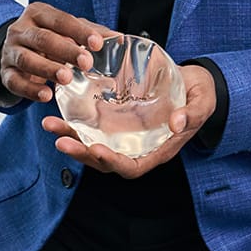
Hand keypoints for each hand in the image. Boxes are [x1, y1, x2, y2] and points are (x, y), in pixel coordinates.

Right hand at [1, 2, 114, 102]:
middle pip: (42, 38)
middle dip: (65, 50)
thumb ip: (90, 33)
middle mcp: (20, 29)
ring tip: (67, 78)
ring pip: (26, 59)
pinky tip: (46, 95)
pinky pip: (15, 81)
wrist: (15, 50)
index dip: (79, 31)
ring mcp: (10, 51)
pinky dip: (30, 89)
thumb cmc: (49, 39)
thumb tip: (118, 39)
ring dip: (47, 69)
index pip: (60, 20)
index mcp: (38, 14)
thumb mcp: (67, 31)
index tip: (97, 44)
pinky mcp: (5, 72)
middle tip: (86, 63)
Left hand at [41, 63, 217, 177]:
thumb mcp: (202, 103)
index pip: (132, 167)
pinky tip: (58, 109)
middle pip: (104, 159)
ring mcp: (124, 134)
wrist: (192, 83)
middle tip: (59, 140)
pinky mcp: (115, 118)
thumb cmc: (199, 96)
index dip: (113, 164)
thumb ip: (192, 114)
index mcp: (158, 150)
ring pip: (92, 142)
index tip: (98, 151)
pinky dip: (74, 121)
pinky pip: (92, 125)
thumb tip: (177, 123)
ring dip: (70, 136)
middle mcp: (136, 146)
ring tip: (49, 124)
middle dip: (81, 152)